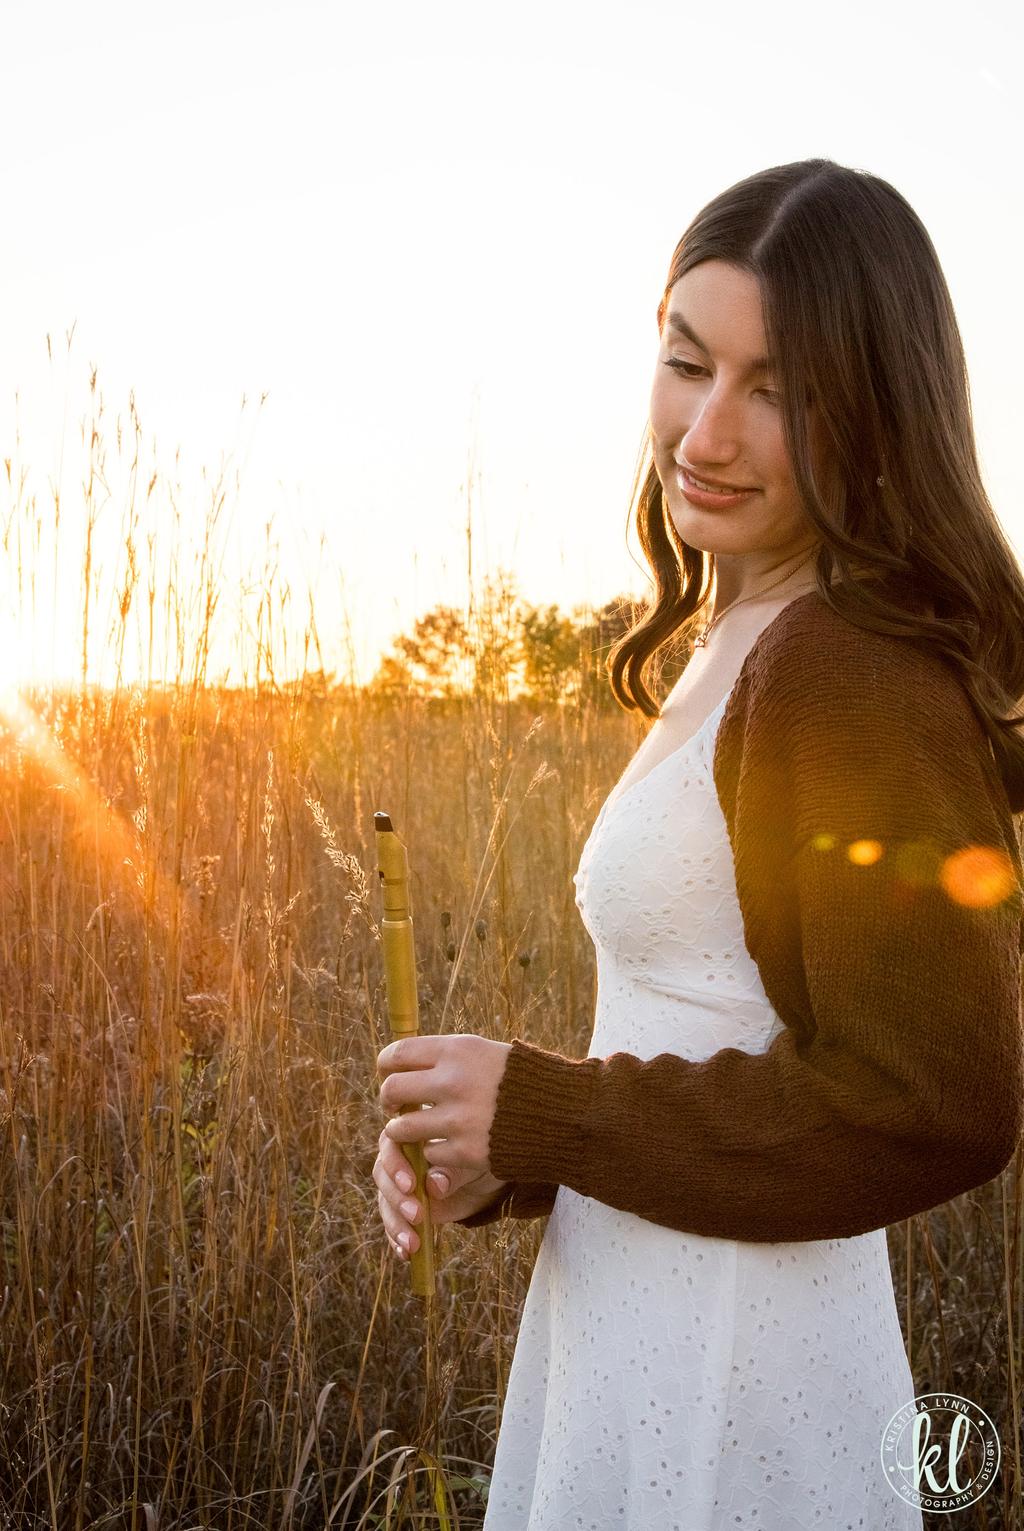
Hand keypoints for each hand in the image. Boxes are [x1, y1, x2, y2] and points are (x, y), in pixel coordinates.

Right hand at [373, 1126, 509, 1260]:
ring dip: (396, 1223)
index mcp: (413, 1137)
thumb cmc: (477, 1160)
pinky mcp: (402, 1209)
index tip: (410, 1184)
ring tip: (413, 1242)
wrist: (484, 1182)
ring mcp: (398, 1186)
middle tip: (416, 1214)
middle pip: (383, 1175)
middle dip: (396, 1197)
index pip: (391, 1143)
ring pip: (385, 1202)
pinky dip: (397, 1239)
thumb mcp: (472, 1162)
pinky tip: (406, 1254)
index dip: (395, 1163)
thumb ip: (453, 1171)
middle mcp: (399, 1159)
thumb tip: (434, 1185)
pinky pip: (393, 1224)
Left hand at [377, 1032, 511, 1179]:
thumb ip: (444, 1057)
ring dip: (403, 1131)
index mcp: (457, 1051)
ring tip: (415, 1129)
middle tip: (395, 1107)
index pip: (397, 1053)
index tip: (388, 1074)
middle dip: (387, 1100)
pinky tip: (447, 1146)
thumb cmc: (519, 1079)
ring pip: (401, 1128)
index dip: (385, 1066)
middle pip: (392, 1090)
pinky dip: (434, 1153)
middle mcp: (453, 1082)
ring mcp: (458, 1119)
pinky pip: (429, 1155)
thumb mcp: (482, 1052)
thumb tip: (400, 1064)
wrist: (562, 1113)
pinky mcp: (465, 1152)